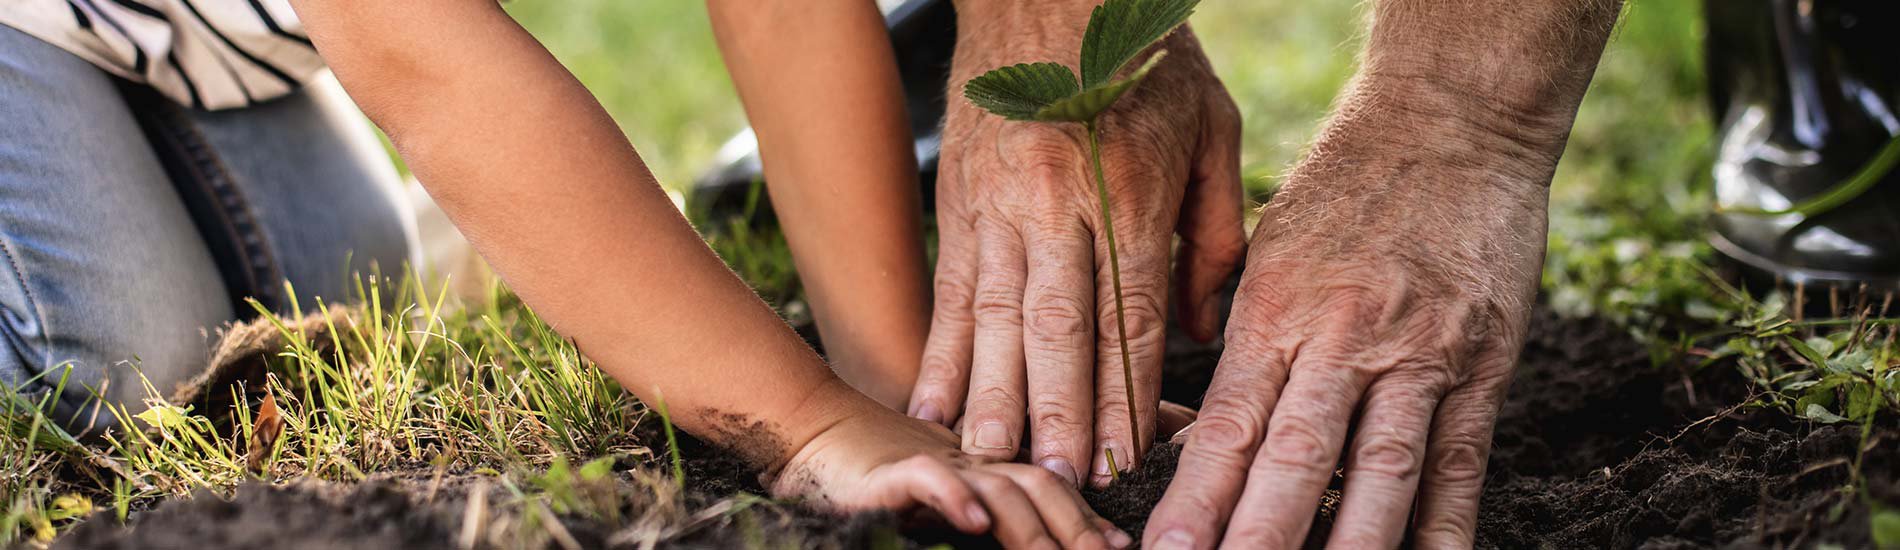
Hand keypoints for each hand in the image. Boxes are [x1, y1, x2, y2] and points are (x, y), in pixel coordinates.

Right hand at [774, 408, 1132, 548]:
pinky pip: (927, 480)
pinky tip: (975, 523)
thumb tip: (1020, 535)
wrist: (808, 432)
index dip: (1088, 516)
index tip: (1121, 547)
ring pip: (997, 486)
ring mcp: (933, 461)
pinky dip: (954, 499)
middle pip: (1040, 484)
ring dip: (1032, 527)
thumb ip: (988, 510)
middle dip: (1076, 527)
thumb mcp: (944, 495)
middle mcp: (969, 458)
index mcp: (986, 464)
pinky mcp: (887, 471)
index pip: (1052, 484)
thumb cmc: (875, 475)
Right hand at [909, 3, 1245, 488]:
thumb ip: (1217, 232)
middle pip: (1059, 325)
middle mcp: (1058, 199)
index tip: (1127, 452)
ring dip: (996, 395)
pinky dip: (942, 352)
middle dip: (1060, 411)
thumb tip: (1205, 328)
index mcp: (1130, 186)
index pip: (1129, 309)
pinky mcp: (958, 201)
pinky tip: (935, 404)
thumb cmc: (1145, 59)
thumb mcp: (1210, 127)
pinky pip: (949, 289)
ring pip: (997, 315)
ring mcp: (999, 202)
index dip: (1127, 389)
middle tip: (1062, 478)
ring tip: (994, 460)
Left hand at [1144, 90, 1552, 548]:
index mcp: (1275, 309)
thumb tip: (1199, 427)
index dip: (1195, 498)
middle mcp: (1342, 338)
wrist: (1451, 119)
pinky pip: (1459, 465)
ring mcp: (1419, 356)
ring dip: (1347, 549)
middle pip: (1295, 463)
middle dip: (1256, 540)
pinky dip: (1442, 529)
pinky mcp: (1482, 365)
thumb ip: (1240, 335)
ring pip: (1378, 477)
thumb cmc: (1343, 185)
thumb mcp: (1267, 248)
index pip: (1228, 425)